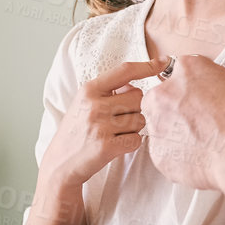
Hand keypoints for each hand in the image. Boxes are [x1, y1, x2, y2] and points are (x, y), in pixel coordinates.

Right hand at [39, 60, 168, 189]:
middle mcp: (95, 105)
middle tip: (117, 120)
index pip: (125, 71)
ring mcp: (101, 126)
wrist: (60, 163)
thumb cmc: (76, 131)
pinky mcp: (107, 146)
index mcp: (89, 89)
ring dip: (133, 128)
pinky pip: (137, 139)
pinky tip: (116, 145)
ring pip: (140, 119)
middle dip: (134, 108)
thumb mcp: (84, 103)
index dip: (147, 66)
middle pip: (138, 97)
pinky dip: (131, 143)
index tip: (163, 62)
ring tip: (113, 134)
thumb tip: (135, 85)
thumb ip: (107, 91)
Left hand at [140, 55, 224, 195]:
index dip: (188, 89)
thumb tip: (207, 90)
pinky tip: (200, 159)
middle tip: (198, 125)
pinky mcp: (159, 153)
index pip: (177, 73)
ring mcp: (158, 124)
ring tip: (203, 145)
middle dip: (173, 111)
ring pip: (160, 128)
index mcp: (187, 70)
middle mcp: (165, 93)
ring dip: (174, 134)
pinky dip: (178, 158)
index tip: (195, 99)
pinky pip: (164, 154)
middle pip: (159, 100)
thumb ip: (211, 82)